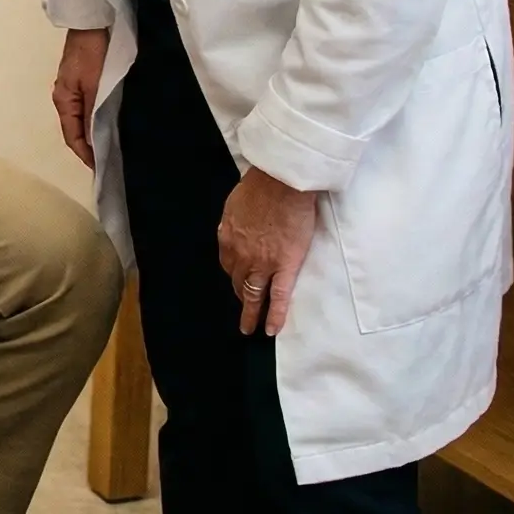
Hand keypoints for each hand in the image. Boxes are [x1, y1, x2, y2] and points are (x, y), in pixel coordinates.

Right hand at [52, 28, 106, 169]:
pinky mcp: (82, 80)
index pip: (72, 136)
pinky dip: (96, 120)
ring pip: (82, 119)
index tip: (101, 168)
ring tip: (111, 146)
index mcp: (63, 100)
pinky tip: (109, 122)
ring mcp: (72, 88)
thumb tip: (94, 143)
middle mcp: (64, 97)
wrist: (92, 22)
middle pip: (75, 129)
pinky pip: (87, 107)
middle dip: (89, 147)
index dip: (85, 154)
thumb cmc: (93, 54)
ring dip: (94, 133)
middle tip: (110, 161)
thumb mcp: (95, 85)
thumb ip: (94, 114)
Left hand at [218, 168, 317, 333]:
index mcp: (228, 238)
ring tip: (249, 327)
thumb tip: (234, 228)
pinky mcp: (285, 267)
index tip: (238, 279)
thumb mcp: (235, 204)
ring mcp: (262, 264)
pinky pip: (278, 298)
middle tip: (244, 305)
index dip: (234, 273)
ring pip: (253, 294)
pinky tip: (271, 330)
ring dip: (250, 313)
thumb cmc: (260, 186)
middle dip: (240, 294)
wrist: (280, 184)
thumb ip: (234, 221)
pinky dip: (274, 316)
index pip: (228, 264)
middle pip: (238, 281)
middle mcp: (241, 255)